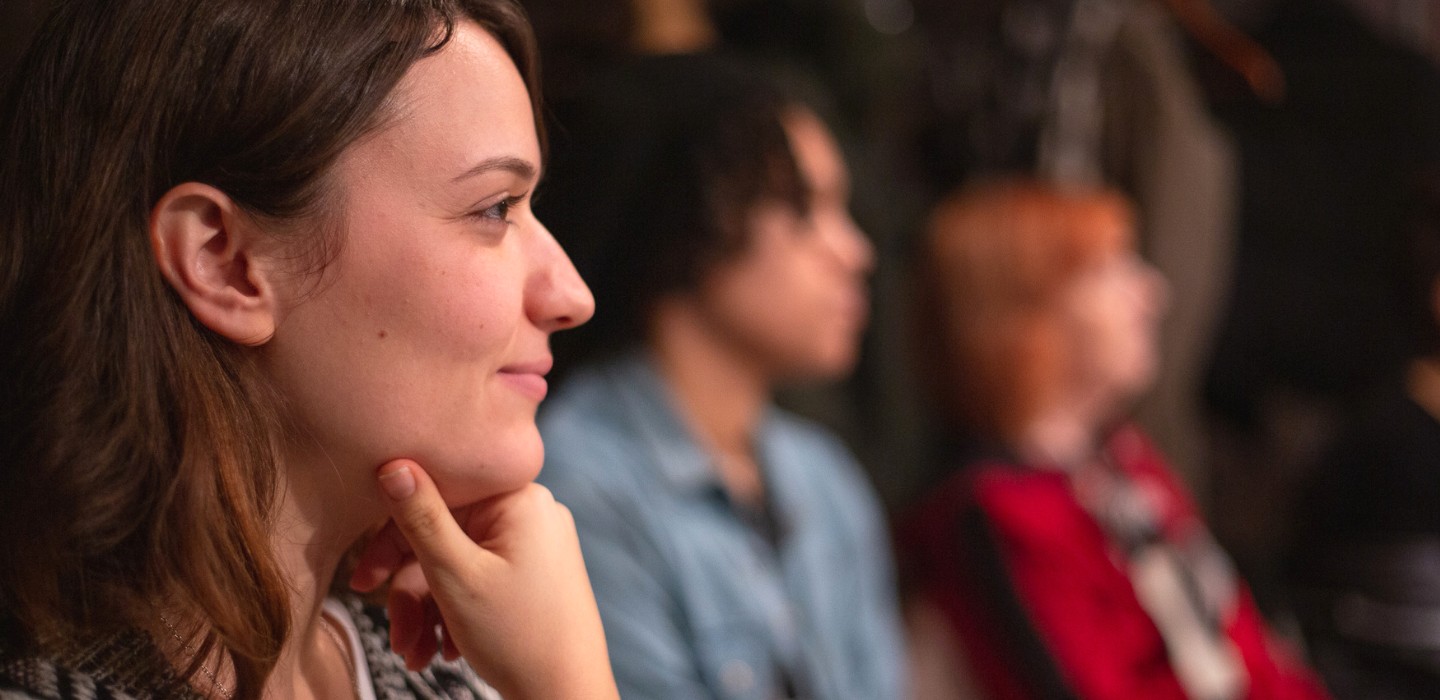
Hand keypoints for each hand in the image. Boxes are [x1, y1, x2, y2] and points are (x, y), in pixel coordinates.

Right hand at [350, 459, 618, 699]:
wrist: (568, 696)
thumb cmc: (520, 639)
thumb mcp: (456, 576)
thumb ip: (420, 518)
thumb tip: (394, 463)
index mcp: (519, 499)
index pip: (439, 495)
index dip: (393, 538)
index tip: (364, 577)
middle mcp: (531, 515)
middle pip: (444, 536)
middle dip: (411, 591)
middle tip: (393, 632)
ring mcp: (535, 547)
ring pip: (456, 566)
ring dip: (427, 612)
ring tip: (416, 655)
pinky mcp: (534, 576)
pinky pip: (479, 581)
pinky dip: (453, 615)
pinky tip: (443, 651)